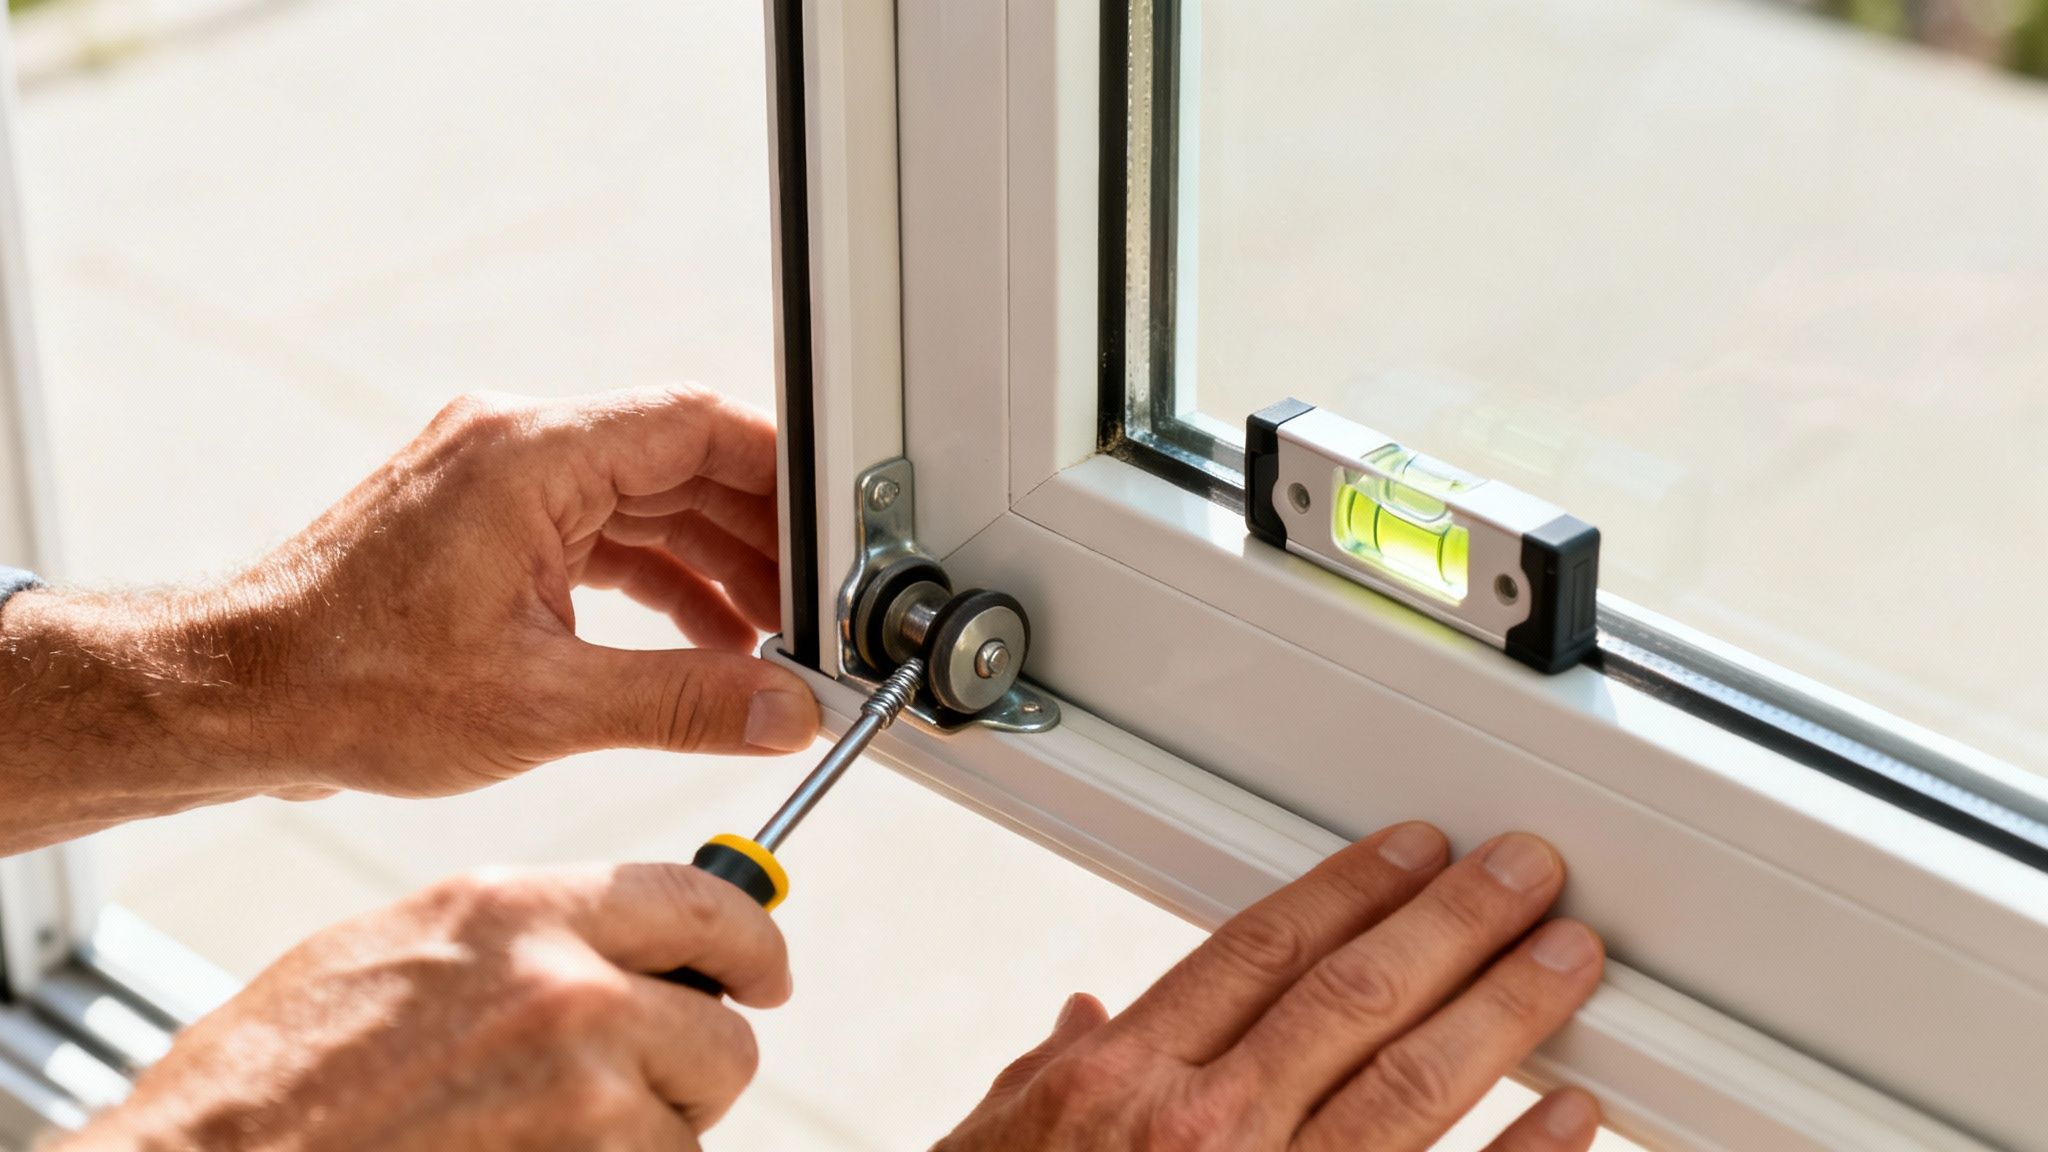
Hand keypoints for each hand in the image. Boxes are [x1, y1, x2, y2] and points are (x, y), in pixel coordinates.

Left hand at [0, 386, 820, 846]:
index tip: (836, 532)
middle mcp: (516, 447)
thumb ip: (683, 702)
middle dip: (759, 535)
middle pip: (680, 460)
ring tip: (772, 640)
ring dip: (713, 565)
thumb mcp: (541, 706)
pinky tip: (702, 641)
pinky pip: (601, 532)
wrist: (236, 697)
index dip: (782, 474)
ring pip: (644, 500)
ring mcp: (498, 481)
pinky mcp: (486, 523)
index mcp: (531, 455)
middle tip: (819, 607)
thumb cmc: (347, 684)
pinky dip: (656, 581)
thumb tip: (781, 711)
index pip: (697, 424)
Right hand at [62, 863, 787, 1151]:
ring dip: (642, 1139)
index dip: (750, 944)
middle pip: (723, 1033)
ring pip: (690, 1123)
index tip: (763, 973)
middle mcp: (568, 993)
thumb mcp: (412, 945)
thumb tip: (633, 941)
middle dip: (692, 1065)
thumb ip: (535, 933)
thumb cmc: (283, 1070)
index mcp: (523, 914)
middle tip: (635, 1084)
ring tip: (532, 1133)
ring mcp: (580, 1099)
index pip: (705, 903)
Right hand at [940, 824, 1605, 1151]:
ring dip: (1501, 1010)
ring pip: (1410, 1087)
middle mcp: (1200, 1133)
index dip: (1349, 888)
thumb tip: (1084, 1015)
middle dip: (1451, 922)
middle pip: (1351, 997)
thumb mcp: (994, 1149)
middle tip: (1524, 872)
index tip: (1413, 852)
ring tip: (1564, 958)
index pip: (1259, 951)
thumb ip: (1048, 1079)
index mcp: (1119, 1084)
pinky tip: (1573, 1116)